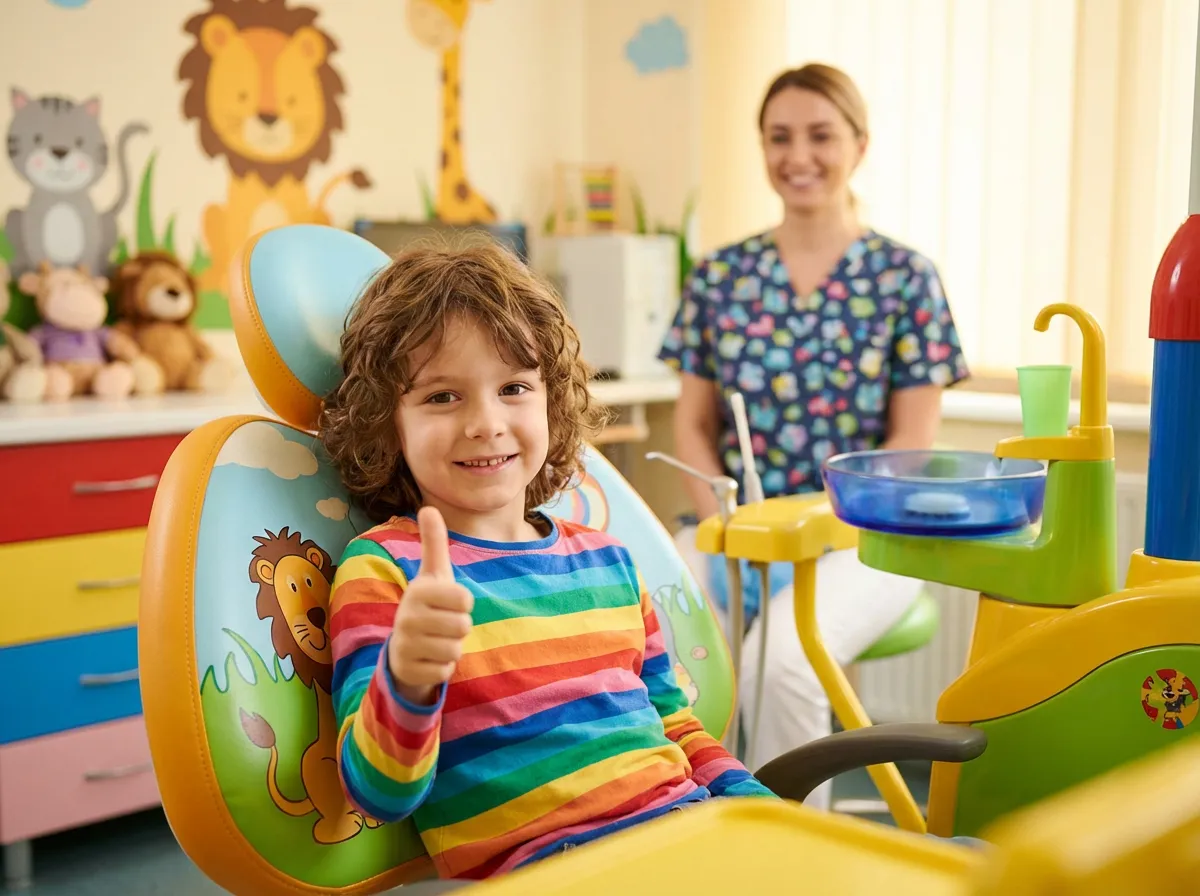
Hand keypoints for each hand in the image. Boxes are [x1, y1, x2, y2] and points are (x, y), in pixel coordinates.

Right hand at [387, 506, 473, 705]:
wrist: (402, 648)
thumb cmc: (427, 605)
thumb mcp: (432, 575)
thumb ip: (434, 543)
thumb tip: (429, 507)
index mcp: (418, 591)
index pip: (465, 598)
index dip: (463, 603)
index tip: (448, 602)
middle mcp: (407, 617)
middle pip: (463, 626)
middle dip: (459, 627)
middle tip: (442, 624)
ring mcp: (406, 645)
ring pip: (456, 649)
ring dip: (452, 647)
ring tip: (435, 640)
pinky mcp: (410, 671)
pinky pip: (446, 670)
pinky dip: (443, 666)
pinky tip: (429, 658)